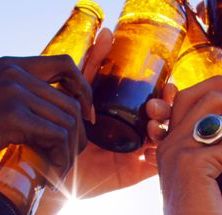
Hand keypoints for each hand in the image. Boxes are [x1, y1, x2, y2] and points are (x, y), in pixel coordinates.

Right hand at [0, 54, 92, 180]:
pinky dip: (63, 157)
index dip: (83, 90)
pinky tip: (55, 172)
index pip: (64, 64)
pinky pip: (57, 135)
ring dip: (72, 151)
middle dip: (80, 133)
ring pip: (68, 121)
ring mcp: (15, 93)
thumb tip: (16, 124)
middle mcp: (15, 74)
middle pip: (71, 100)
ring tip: (61, 171)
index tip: (85, 117)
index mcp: (8, 66)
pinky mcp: (13, 117)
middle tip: (73, 157)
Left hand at [69, 29, 161, 197]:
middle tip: (156, 109)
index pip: (160, 100)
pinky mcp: (133, 174)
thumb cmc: (66, 125)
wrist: (52, 161)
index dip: (170, 94)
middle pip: (168, 120)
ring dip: (165, 133)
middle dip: (169, 112)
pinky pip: (155, 168)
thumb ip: (93, 64)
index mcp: (132, 113)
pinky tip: (148, 152)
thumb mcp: (81, 91)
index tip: (169, 87)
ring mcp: (138, 153)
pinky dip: (158, 159)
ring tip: (152, 129)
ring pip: (166, 142)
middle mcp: (139, 132)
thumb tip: (107, 32)